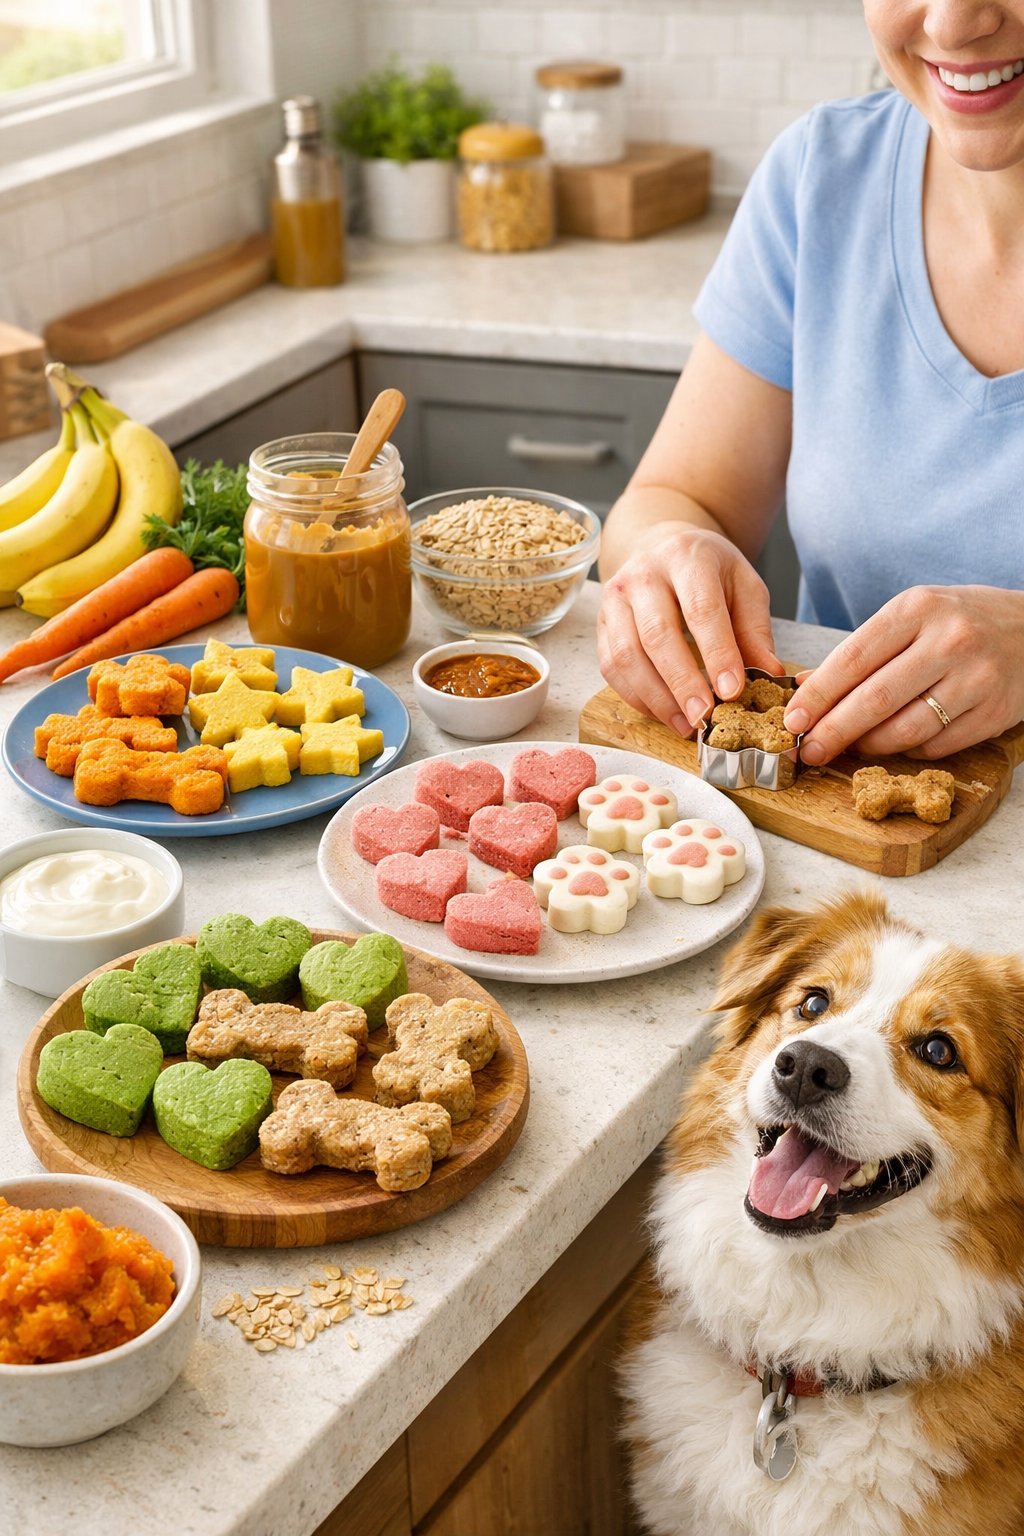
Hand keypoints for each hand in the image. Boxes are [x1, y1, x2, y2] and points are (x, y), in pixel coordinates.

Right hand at [597, 525, 782, 732]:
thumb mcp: (744, 587)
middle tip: (705, 717)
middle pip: (657, 634)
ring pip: (626, 655)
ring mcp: (615, 599)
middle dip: (682, 683)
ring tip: (686, 724)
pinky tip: (664, 713)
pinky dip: (637, 697)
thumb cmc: (709, 572)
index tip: (732, 691)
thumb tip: (768, 673)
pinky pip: (611, 667)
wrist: (663, 547)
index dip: (717, 653)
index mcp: (686, 558)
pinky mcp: (601, 624)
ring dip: (656, 698)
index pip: (700, 608)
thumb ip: (755, 630)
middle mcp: (643, 575)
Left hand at [782, 585, 1023, 762]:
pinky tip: (896, 742)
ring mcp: (976, 679)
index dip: (818, 695)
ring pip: (905, 729)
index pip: (853, 658)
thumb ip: (860, 650)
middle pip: (875, 699)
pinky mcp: (995, 713)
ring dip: (868, 746)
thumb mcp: (911, 616)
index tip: (792, 719)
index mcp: (918, 609)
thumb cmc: (961, 621)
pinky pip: (936, 746)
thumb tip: (806, 685)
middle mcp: (949, 641)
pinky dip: (908, 750)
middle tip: (807, 750)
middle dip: (833, 731)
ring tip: (849, 747)